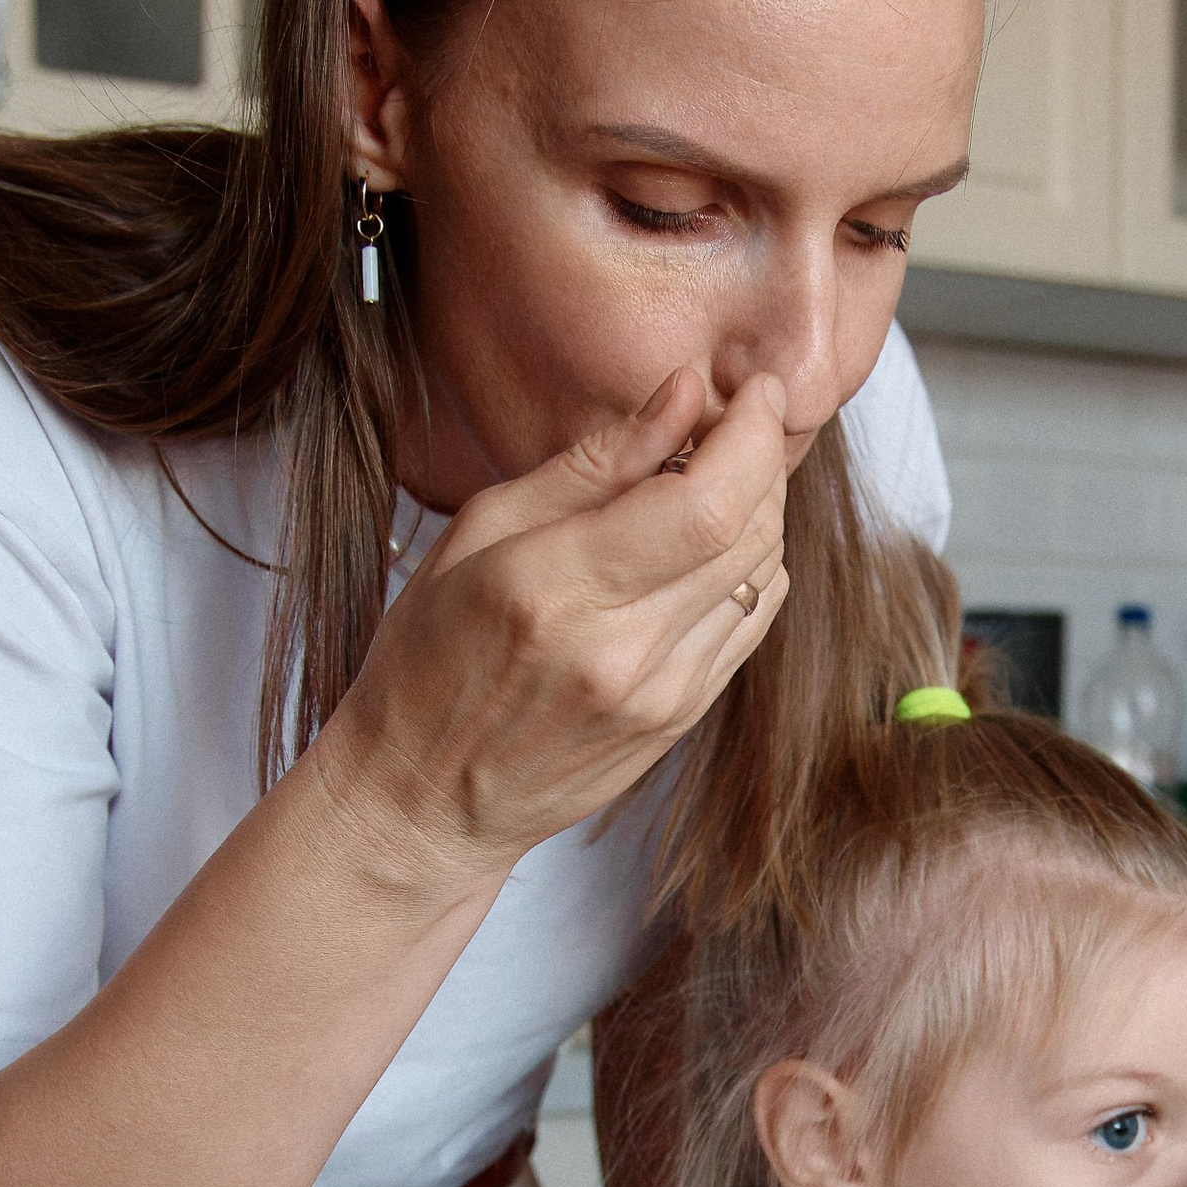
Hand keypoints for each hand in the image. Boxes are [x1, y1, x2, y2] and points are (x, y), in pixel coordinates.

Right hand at [312, 367, 790, 894]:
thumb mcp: (479, 531)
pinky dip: (749, 565)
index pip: (705, 503)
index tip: (754, 389)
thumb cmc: (429, 653)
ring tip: (715, 474)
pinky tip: (708, 542)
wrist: (423, 797)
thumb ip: (593, 462)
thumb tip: (686, 391)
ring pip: (763, 573)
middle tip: (738, 417)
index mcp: (555, 590)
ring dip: (760, 508)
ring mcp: (661, 696)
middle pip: (749, 532)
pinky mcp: (682, 721)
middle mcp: (621, 650)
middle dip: (762, 458)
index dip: (751, 435)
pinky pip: (752, 621)